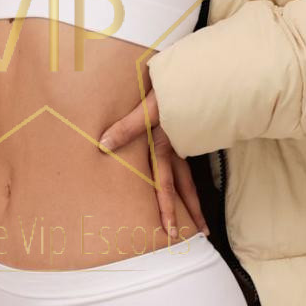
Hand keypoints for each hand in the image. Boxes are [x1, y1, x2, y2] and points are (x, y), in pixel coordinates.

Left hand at [98, 87, 208, 242]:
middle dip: (193, 213)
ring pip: (191, 176)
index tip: (170, 233)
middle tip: (202, 236)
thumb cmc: (170, 86)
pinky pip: (187, 160)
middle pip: (186, 187)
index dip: (166, 209)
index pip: (166, 185)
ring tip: (201, 220)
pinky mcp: (186, 131)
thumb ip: (126, 126)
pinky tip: (188, 185)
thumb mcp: (147, 105)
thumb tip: (103, 144)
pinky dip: (189, 178)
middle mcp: (178, 147)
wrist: (195, 69)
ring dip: (195, 199)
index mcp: (166, 145)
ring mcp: (185, 140)